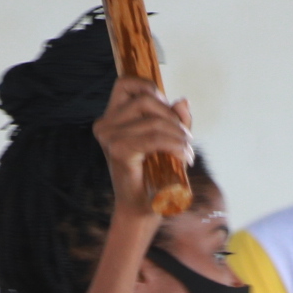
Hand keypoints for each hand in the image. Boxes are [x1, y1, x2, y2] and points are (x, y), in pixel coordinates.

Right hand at [93, 77, 194, 217]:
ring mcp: (109, 138)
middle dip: (172, 116)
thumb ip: (174, 119)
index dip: (150, 89)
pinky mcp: (119, 151)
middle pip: (145, 99)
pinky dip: (174, 145)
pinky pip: (154, 138)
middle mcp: (105, 125)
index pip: (126, 84)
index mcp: (110, 118)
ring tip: (187, 151)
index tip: (169, 111)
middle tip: (186, 137)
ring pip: (153, 120)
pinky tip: (183, 157)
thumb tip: (182, 101)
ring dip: (178, 134)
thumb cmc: (152, 176)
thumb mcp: (166, 139)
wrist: (142, 209)